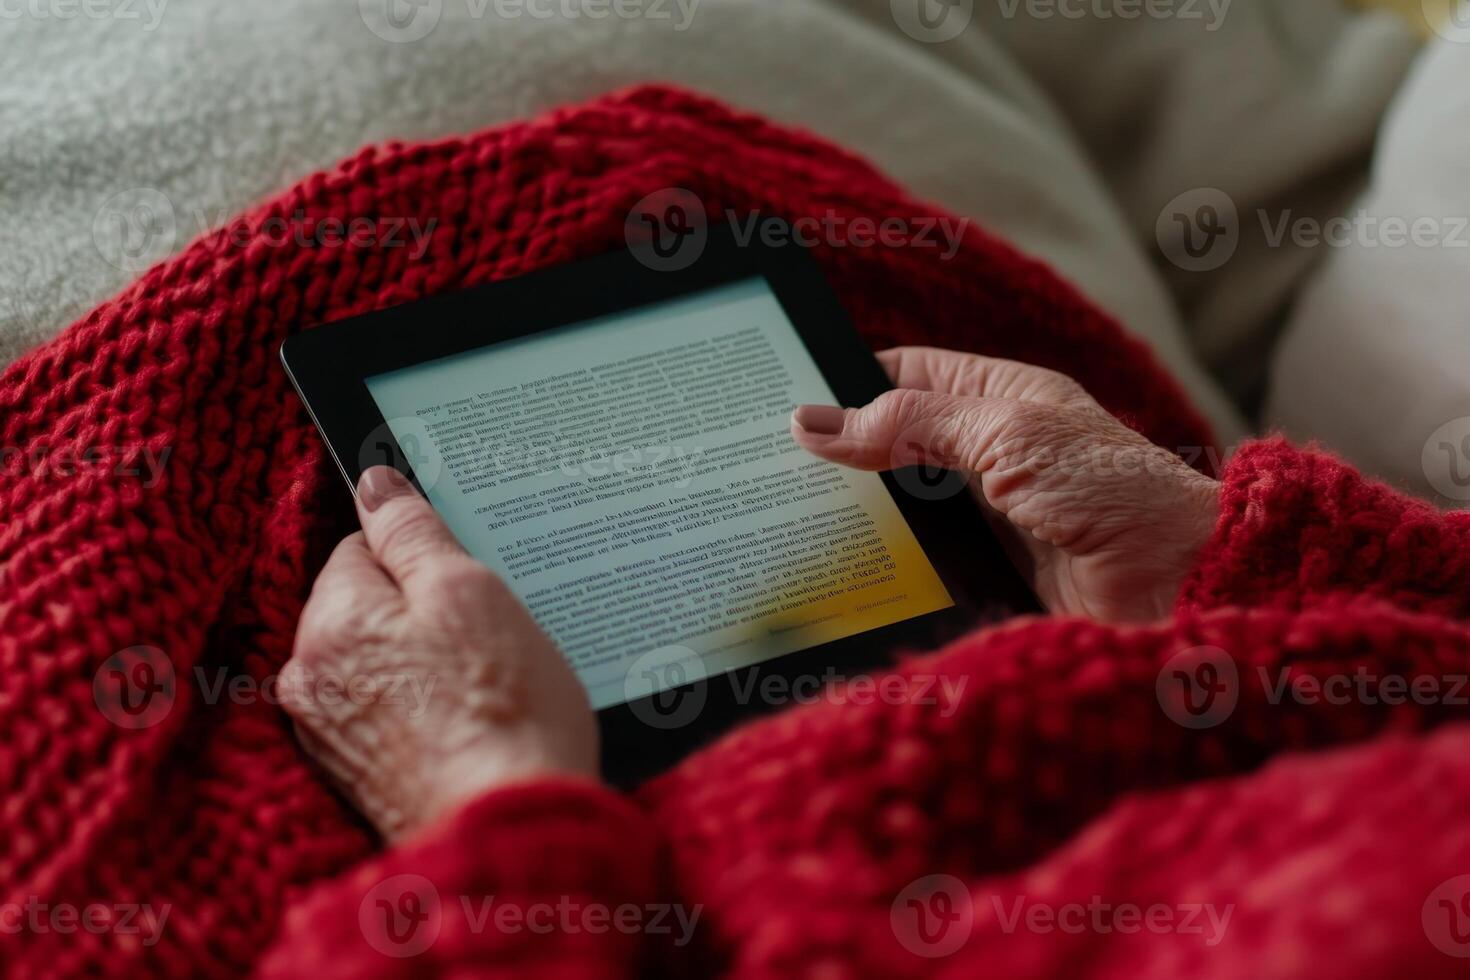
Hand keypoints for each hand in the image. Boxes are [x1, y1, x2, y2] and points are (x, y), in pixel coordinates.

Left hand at [282, 466, 596, 839]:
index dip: (425, 554)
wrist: (512, 834)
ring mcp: (333, 736)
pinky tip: (472, 722)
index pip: (359, 547)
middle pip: (368, 606)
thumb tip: (376, 482)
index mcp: (327, 625)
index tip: (469, 576)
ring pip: (383, 660)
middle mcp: (310, 681)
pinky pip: (392, 712)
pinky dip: (427, 709)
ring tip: (488, 684)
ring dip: (427, 661)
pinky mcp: (363, 778)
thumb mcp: (468, 592)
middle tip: (489, 634)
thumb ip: (412, 531)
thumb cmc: (500, 710)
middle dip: (424, 610)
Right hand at [791, 347, 1218, 622]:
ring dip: (858, 517)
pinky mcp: (989, 571)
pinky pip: (922, 560)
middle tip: (770, 472)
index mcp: (1000, 395)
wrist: (1181, 587)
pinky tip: (843, 574)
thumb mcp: (1005, 436)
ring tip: (788, 524)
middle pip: (894, 443)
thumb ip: (910, 424)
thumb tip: (815, 420)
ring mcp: (989, 514)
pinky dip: (886, 566)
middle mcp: (991, 450)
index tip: (782, 402)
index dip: (847, 383)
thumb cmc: (1113, 491)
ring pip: (902, 506)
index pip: (904, 374)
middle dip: (840, 455)